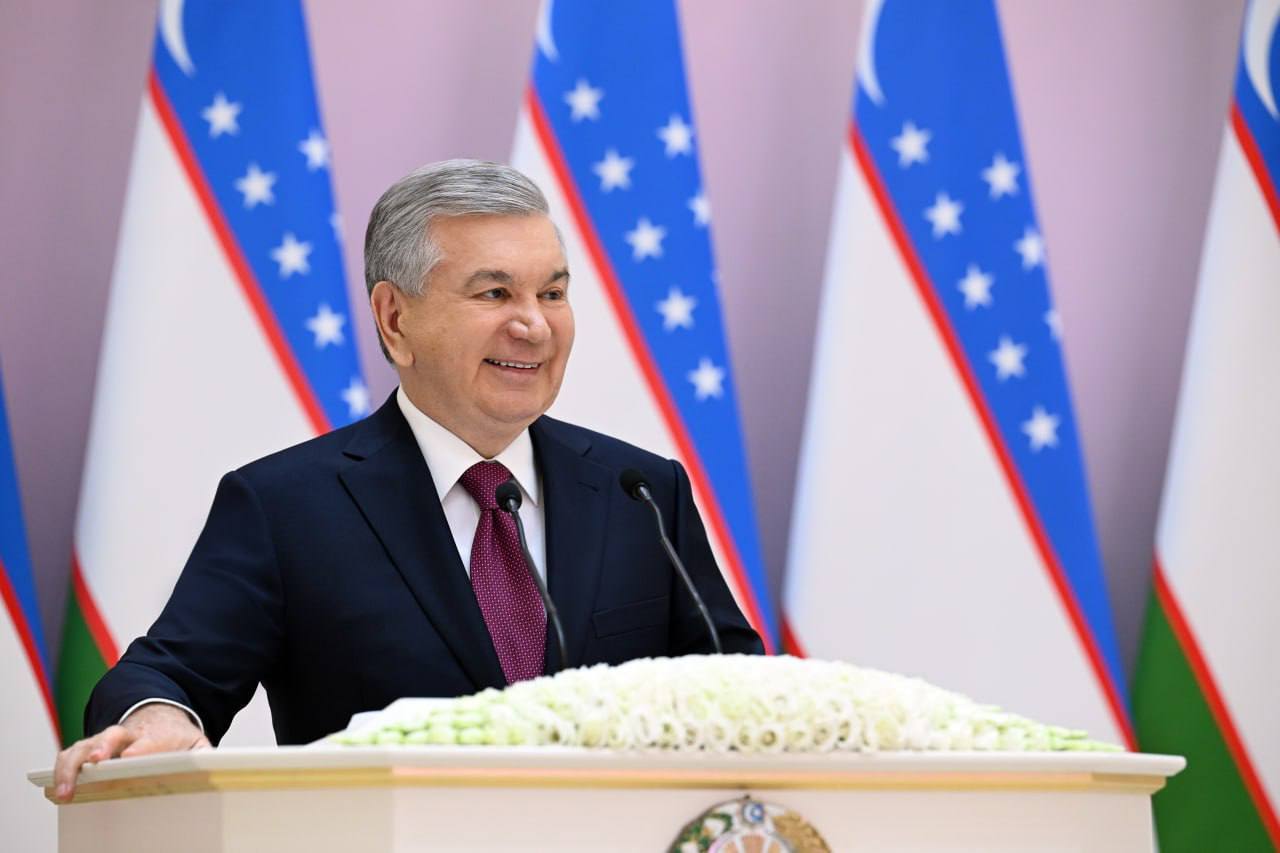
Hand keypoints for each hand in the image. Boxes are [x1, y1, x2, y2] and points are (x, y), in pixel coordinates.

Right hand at [52, 703, 209, 801]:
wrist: (159, 713)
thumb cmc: (176, 736)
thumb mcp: (196, 743)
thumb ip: (205, 754)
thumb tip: (218, 767)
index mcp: (156, 733)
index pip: (149, 740)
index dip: (141, 748)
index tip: (131, 756)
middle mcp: (127, 734)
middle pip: (112, 736)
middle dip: (103, 747)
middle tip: (96, 761)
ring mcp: (106, 740)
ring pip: (83, 746)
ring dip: (72, 766)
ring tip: (66, 790)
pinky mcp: (91, 748)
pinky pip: (71, 754)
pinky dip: (61, 769)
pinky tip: (58, 789)